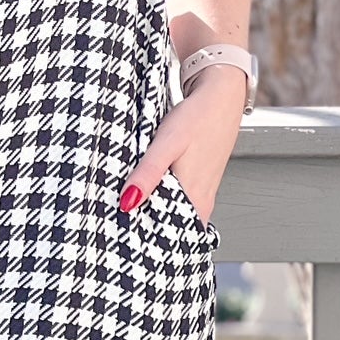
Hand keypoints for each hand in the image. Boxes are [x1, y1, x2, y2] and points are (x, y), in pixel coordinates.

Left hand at [118, 75, 240, 226]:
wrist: (220, 97)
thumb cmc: (197, 118)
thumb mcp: (166, 144)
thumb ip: (148, 175)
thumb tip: (127, 204)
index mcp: (194, 200)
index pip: (168, 238)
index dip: (145, 242)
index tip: (121, 240)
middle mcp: (200, 202)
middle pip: (171, 231)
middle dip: (146, 232)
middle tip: (118, 229)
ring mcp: (202, 193)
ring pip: (175, 216)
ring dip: (153, 215)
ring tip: (127, 212)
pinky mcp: (200, 183)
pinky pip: (179, 203)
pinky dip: (162, 201)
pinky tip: (148, 192)